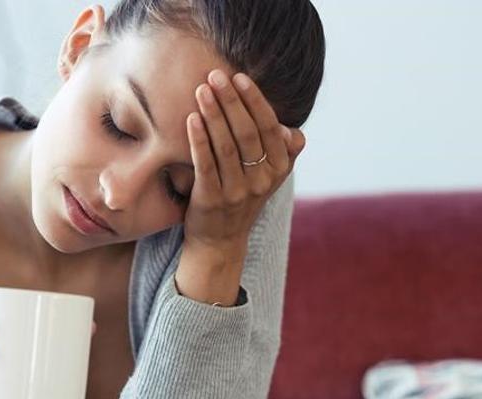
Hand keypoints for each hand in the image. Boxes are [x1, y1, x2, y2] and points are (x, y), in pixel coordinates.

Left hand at [183, 69, 305, 253]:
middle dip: (231, 101)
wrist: (220, 239)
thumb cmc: (243, 196)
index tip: (240, 77)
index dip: (254, 101)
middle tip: (216, 75)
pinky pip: (206, 163)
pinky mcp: (212, 199)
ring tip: (202, 90)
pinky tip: (191, 118)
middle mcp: (261, 181)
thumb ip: (283, 152)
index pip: (269, 127)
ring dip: (214, 114)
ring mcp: (237, 192)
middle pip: (247, 133)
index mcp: (279, 169)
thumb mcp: (270, 176)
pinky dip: (198, 139)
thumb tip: (290, 130)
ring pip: (226, 146)